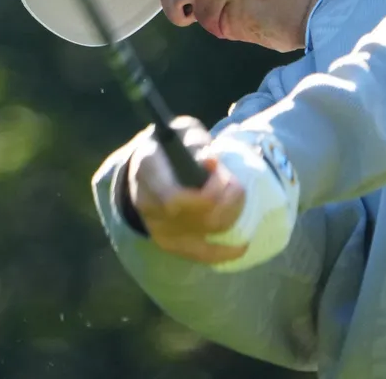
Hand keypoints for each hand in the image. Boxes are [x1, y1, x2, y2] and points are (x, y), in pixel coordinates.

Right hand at [127, 117, 247, 264]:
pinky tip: (242, 245)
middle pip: (196, 217)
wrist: (143, 170)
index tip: (217, 167)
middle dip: (227, 200)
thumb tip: (210, 159)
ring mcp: (157, 227)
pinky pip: (200, 254)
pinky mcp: (169, 243)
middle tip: (235, 182)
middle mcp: (148, 204)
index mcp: (147, 170)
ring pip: (204, 232)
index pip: (174, 198)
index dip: (206, 191)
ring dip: (231, 214)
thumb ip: (195, 141)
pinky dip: (225, 251)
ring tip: (236, 196)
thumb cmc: (167, 147)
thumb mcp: (179, 132)